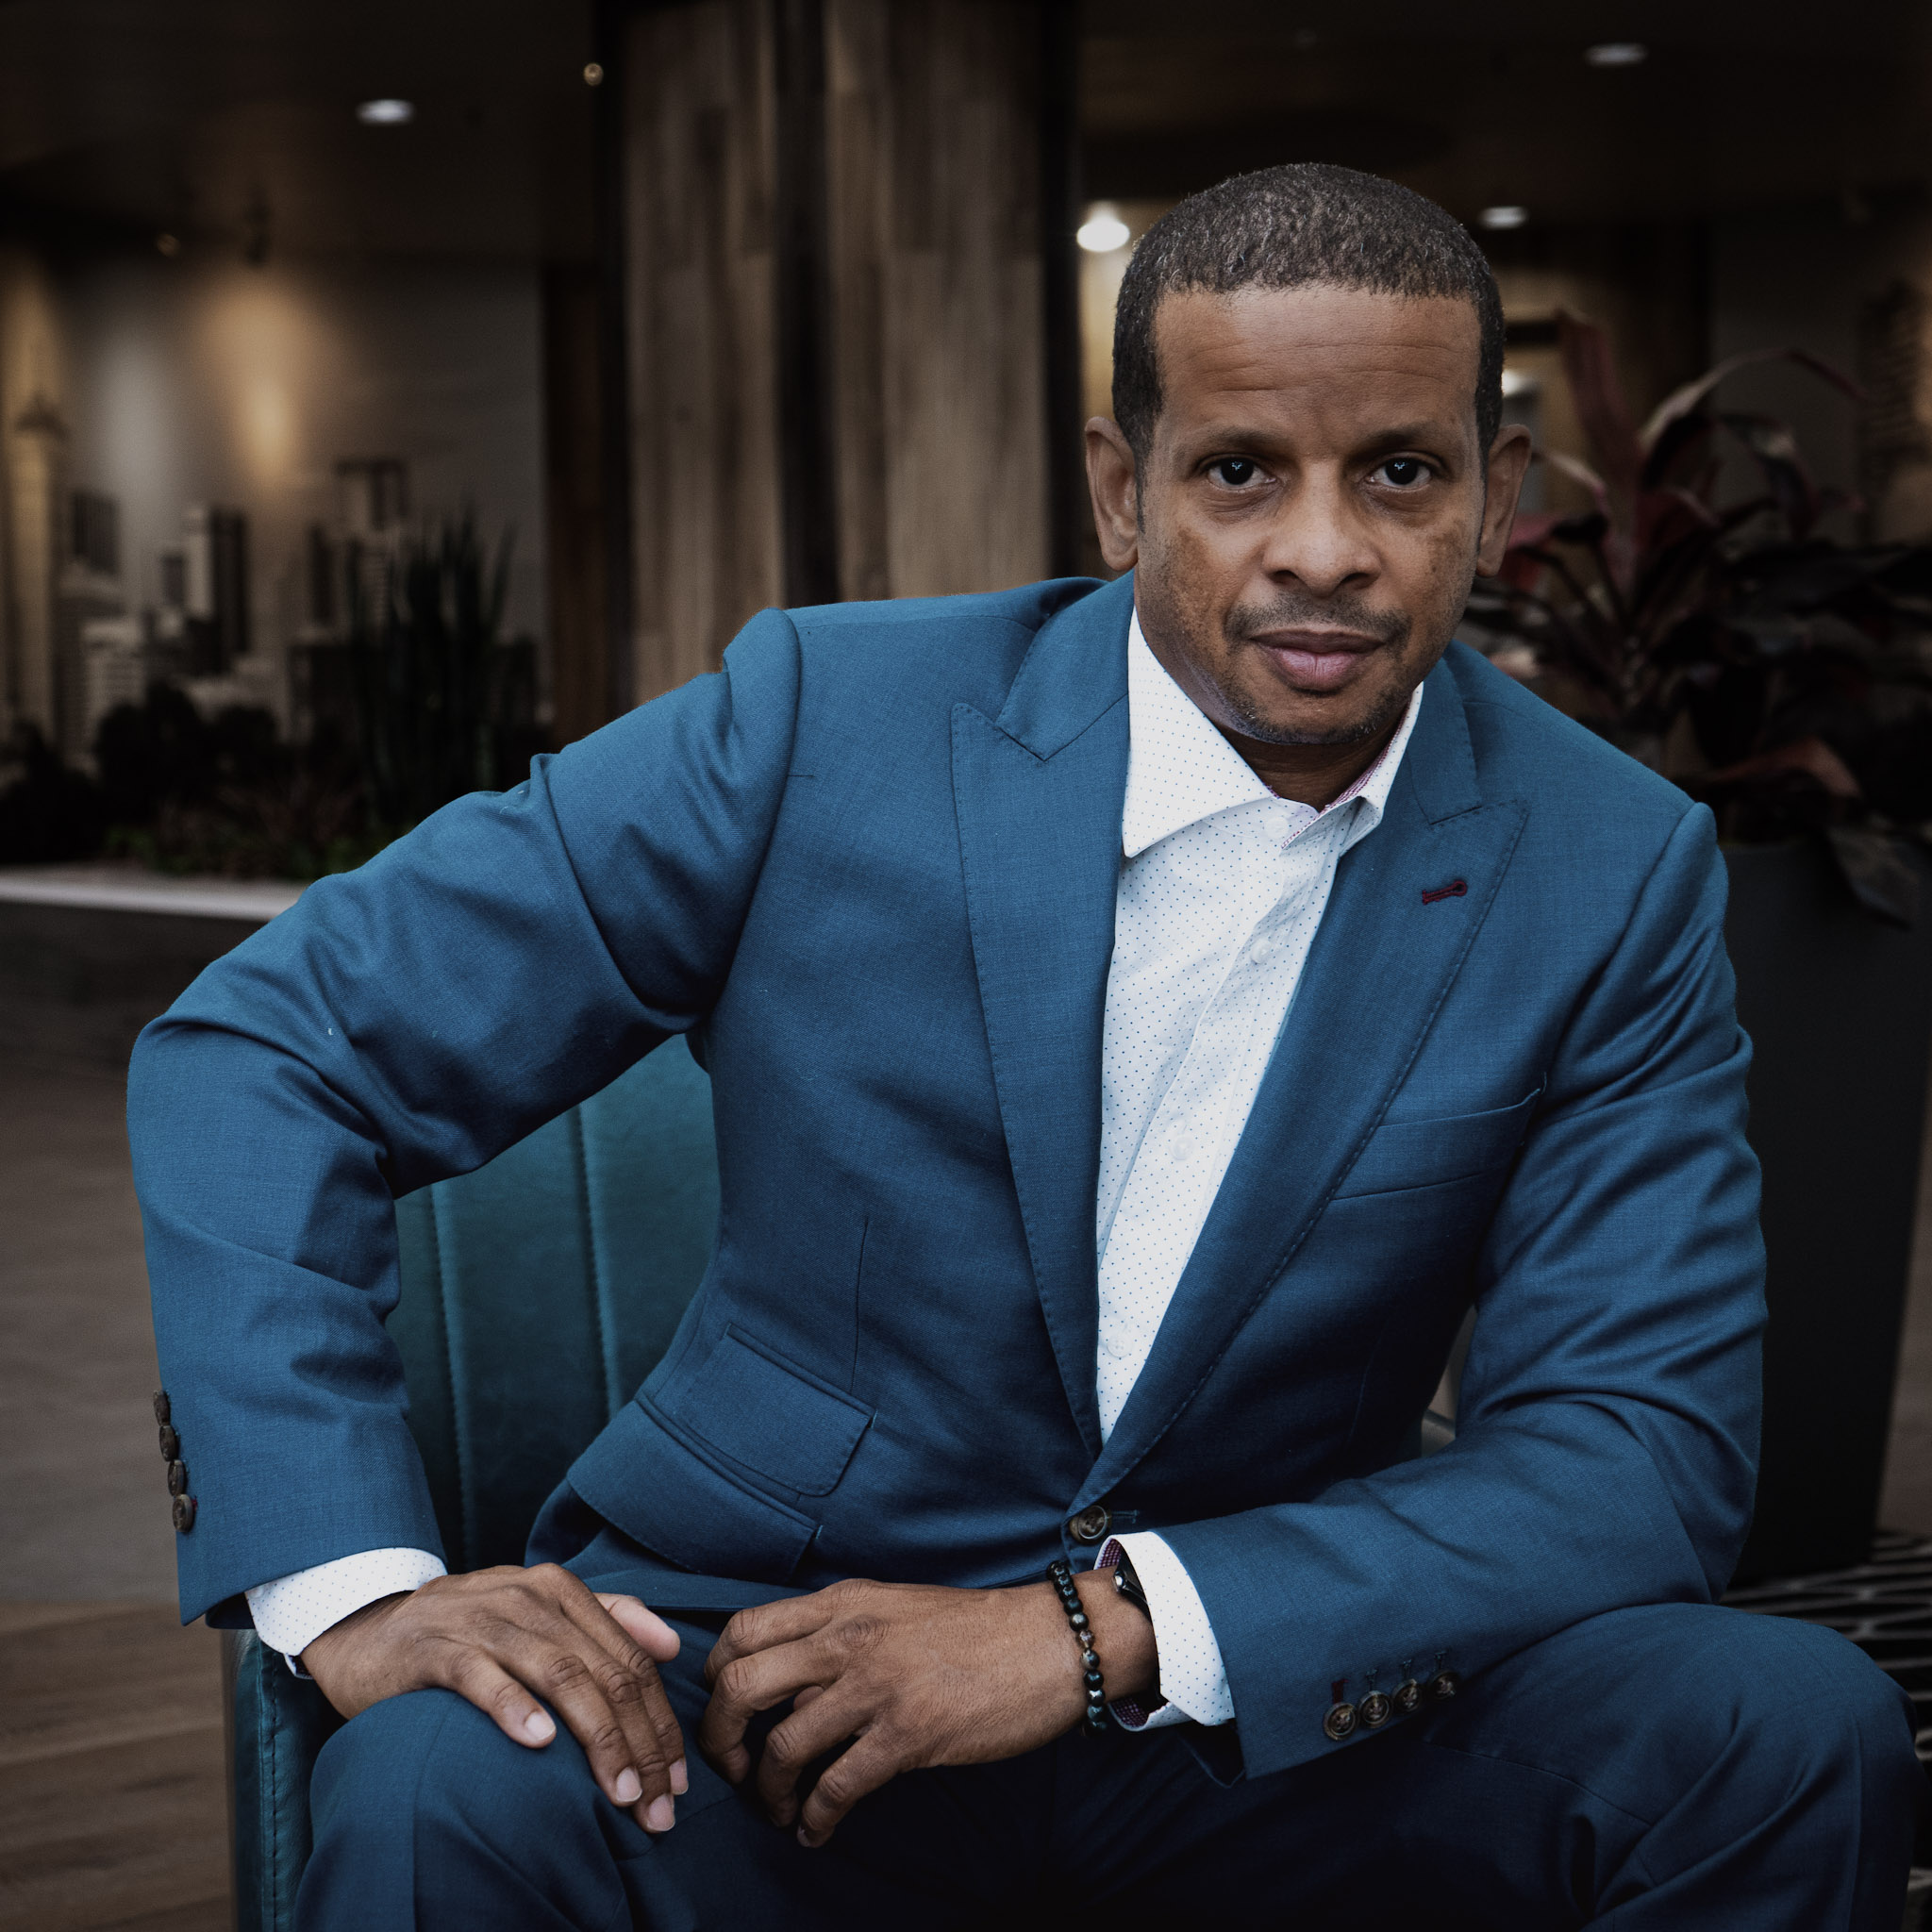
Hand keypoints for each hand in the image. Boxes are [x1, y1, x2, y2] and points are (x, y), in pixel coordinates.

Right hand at [301, 1564, 688, 1832]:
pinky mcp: (435, 1648)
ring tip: (618, 1792)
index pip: (632, 1660)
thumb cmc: (470, 1632)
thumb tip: (671, 1645)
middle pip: (605, 1673)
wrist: (370, 1631)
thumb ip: (608, 1620)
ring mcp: (482, 1620)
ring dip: (597, 1738)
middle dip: (640, 1744)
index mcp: (562, 1591)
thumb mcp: (539, 1616)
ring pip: (561, 1675)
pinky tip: (540, 1742)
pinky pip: (482, 1677)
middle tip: (656, 1807)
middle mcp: (530, 1598)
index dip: (660, 1722)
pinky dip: (515, 1707)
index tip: (676, 1782)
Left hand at [698, 1568, 1155, 1846]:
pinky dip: (815, 1819)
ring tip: (779, 1810)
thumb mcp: (894, 1607)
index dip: (715, 1678)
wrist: (1050, 1641)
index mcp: (841, 1603)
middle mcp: (847, 1639)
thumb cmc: (975, 1629)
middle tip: (733, 1770)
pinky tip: (817, 1831)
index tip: (726, 1712)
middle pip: (740, 1687)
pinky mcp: (907, 1735)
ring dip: (767, 1792)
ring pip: (780, 1747)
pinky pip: (835, 1788)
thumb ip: (840, 1633)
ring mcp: (875, 1687)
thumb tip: (792, 1680)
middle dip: (719, 1739)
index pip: (742, 1630)